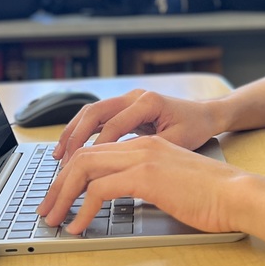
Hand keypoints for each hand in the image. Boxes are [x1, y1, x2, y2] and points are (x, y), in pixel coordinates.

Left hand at [38, 135, 244, 234]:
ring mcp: (143, 158)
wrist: (238, 193)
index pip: (95, 151)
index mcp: (147, 145)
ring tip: (54, 219)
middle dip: (57, 184)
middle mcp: (141, 146)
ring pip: (84, 168)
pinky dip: (83, 209)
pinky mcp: (147, 176)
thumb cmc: (213, 196)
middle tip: (46, 210)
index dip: (70, 174)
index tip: (59, 196)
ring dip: (62, 195)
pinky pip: (100, 190)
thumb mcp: (172, 186)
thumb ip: (146, 186)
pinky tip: (80, 226)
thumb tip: (119, 204)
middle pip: (82, 156)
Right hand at [53, 89, 221, 164]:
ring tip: (59, 157)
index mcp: (148, 102)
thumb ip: (153, 151)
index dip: (98, 148)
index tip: (85, 170)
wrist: (205, 113)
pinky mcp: (124, 108)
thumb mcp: (180, 142)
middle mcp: (134, 96)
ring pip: (91, 113)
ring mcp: (127, 99)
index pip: (115, 125)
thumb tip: (125, 169)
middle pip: (95, 113)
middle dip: (75, 138)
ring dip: (72, 134)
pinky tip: (69, 149)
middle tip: (63, 163)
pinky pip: (96, 118)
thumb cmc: (196, 127)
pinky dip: (81, 132)